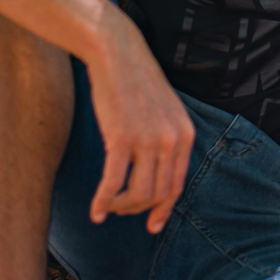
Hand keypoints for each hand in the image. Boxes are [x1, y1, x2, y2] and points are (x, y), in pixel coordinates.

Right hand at [86, 13, 194, 234]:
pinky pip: (113, 184)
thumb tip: (157, 172)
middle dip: (138, 209)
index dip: (164, 209)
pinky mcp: (121, 139)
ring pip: (138, 194)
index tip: (152, 225)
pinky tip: (95, 211)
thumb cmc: (137, 83)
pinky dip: (103, 202)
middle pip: (157, 193)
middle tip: (121, 212)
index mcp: (185, 135)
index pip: (177, 185)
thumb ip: (166, 140)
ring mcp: (148, 140)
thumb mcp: (165, 112)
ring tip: (107, 208)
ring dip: (120, 207)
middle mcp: (171, 140)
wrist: (118, 54)